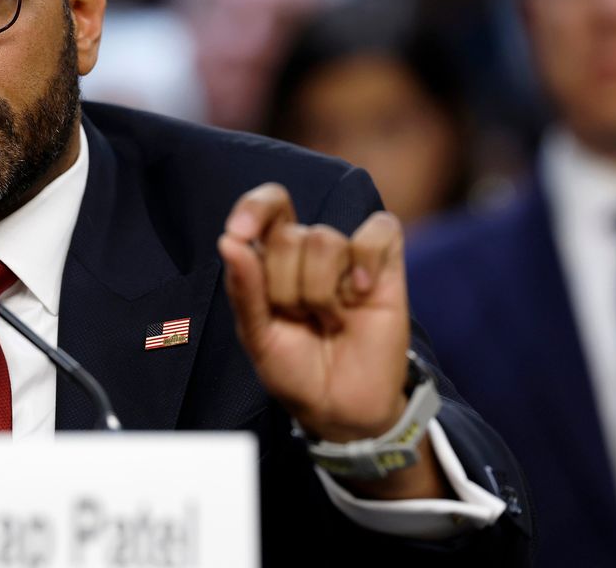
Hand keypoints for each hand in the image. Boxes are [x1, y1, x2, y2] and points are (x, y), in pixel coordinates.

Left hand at [217, 182, 409, 442]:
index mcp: (272, 260)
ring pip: (325, 239)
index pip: (267, 206)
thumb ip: (244, 289)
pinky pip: (379, 232)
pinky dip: (365, 262)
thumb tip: (229, 240)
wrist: (340, 409)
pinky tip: (360, 292)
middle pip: (289, 234)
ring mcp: (349, 257)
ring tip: (329, 320)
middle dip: (285, 286)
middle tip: (299, 319)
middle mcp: (309, 252)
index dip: (254, 209)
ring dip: (319, 291)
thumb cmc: (295, 371)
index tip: (239, 234)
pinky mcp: (387, 267)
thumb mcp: (258, 336)